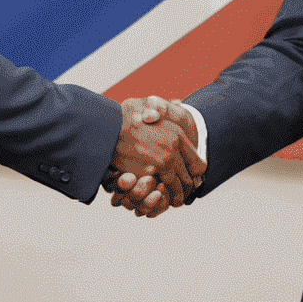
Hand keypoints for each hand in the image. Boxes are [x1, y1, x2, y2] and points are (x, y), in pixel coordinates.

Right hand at [103, 96, 203, 217]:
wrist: (105, 125)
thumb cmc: (125, 114)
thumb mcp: (149, 104)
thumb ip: (164, 106)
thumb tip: (178, 102)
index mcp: (177, 135)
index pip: (197, 163)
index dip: (196, 173)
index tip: (194, 178)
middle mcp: (172, 150)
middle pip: (188, 179)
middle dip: (186, 188)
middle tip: (184, 193)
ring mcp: (159, 163)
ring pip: (175, 188)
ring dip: (175, 196)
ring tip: (173, 199)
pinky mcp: (144, 174)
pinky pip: (158, 191)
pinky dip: (159, 196)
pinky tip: (157, 195)